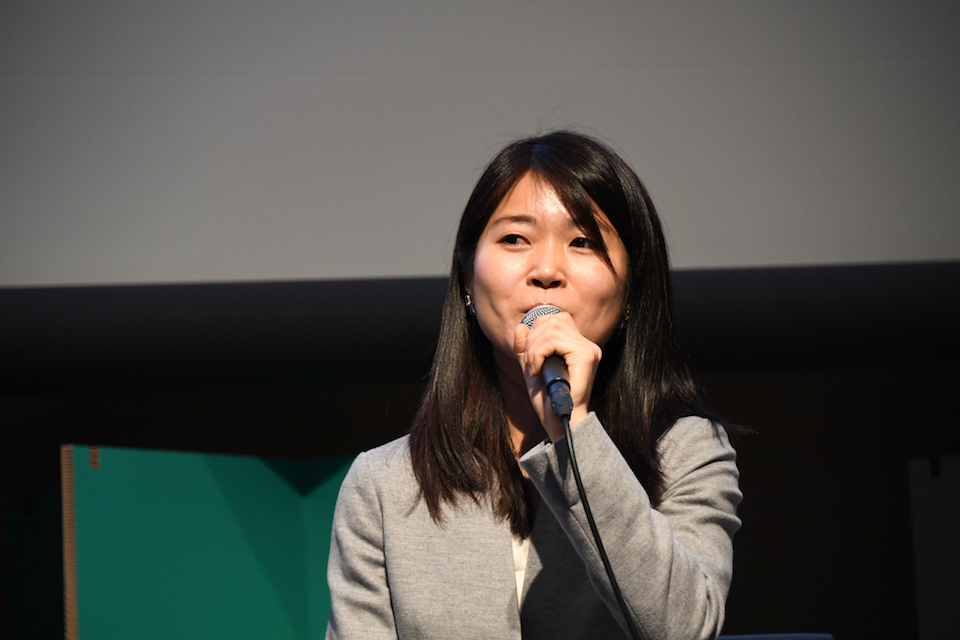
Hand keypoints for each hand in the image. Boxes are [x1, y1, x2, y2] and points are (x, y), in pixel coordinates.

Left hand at [513, 311, 601, 440]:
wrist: (559, 421)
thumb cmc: (548, 400)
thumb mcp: (531, 368)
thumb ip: (525, 348)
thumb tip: (520, 326)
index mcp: (578, 346)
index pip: (554, 319)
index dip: (535, 332)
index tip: (529, 356)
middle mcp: (587, 345)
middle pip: (551, 320)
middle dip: (532, 340)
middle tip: (529, 364)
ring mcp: (589, 349)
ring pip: (551, 329)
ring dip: (534, 350)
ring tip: (533, 369)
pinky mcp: (586, 355)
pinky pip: (554, 342)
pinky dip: (538, 355)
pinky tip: (537, 371)